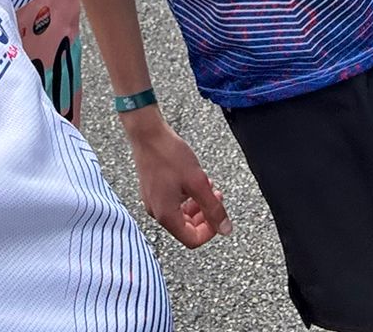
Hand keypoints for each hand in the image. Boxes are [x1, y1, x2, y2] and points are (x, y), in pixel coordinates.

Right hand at [123, 109, 230, 246]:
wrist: (147, 133)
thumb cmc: (169, 155)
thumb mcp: (198, 182)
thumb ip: (213, 208)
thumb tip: (225, 230)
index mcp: (166, 215)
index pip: (192, 240)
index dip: (210, 231)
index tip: (219, 213)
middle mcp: (156, 212)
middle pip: (186, 228)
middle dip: (205, 215)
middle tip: (217, 196)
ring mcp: (153, 201)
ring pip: (181, 214)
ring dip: (198, 204)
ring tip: (208, 186)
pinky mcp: (152, 190)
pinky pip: (173, 202)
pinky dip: (187, 196)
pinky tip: (194, 180)